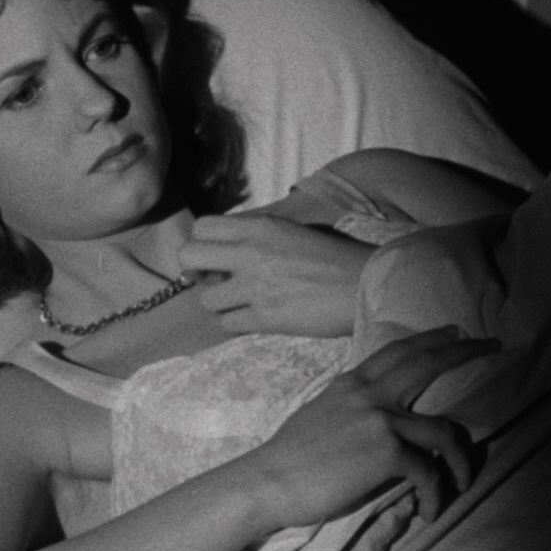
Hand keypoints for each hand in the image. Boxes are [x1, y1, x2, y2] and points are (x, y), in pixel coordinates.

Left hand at [181, 214, 373, 336]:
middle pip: (188, 257)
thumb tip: (222, 252)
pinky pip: (227, 323)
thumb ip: (255, 235)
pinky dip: (236, 322)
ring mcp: (255, 287)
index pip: (201, 228)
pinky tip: (253, 317)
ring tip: (240, 302)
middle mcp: (250, 253)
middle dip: (195, 272)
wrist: (363, 284)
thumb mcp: (290, 230)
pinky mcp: (265, 317)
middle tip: (214, 280)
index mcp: (258, 227)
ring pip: (205, 298)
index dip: (201, 244)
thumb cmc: (332, 255)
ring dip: (219, 303)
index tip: (213, 257)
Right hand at [233, 326, 498, 529]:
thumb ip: (348, 409)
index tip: (453, 332)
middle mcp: (368, 393)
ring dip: (462, 459)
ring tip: (464, 479)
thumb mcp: (319, 415)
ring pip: (446, 430)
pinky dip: (437, 494)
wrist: (268, 481)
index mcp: (351, 385)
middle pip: (427, 362)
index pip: (397, 351)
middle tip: (491, 345)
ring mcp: (380, 418)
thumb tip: (367, 421)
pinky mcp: (386, 450)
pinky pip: (430, 471)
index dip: (429, 339)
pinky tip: (430, 510)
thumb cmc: (288, 459)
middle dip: (464, 351)